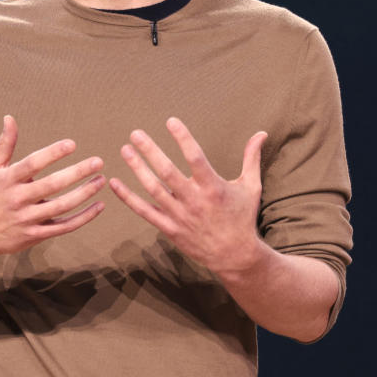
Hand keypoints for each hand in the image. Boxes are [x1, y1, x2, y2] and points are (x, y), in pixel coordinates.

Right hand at [0, 115, 105, 261]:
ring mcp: (27, 219)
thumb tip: (9, 117)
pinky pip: (64, 227)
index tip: (72, 144)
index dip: (52, 153)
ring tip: (101, 180)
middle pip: (51, 185)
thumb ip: (5, 144)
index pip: (32, 164)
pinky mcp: (36, 236)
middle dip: (77, 173)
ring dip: (84, 194)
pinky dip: (83, 217)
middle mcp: (17, 199)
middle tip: (98, 161)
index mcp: (7, 180)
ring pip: (61, 206)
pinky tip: (99, 206)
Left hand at [109, 117, 267, 275]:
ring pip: (153, 190)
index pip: (195, 157)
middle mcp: (194, 201)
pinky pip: (144, 212)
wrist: (235, 256)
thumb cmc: (242, 217)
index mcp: (213, 187)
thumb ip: (251, 158)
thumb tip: (261, 133)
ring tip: (125, 150)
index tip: (170, 121)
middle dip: (150, 151)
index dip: (182, 138)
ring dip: (137, 169)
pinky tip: (114, 183)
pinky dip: (128, 198)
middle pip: (167, 172)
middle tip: (136, 133)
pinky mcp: (169, 228)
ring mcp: (180, 216)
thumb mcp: (251, 187)